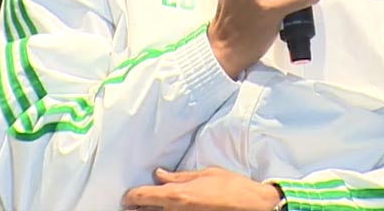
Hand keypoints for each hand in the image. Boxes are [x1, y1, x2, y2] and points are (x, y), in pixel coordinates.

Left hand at [123, 167, 282, 209]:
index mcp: (175, 195)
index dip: (130, 197)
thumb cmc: (232, 188)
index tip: (128, 198)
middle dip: (137, 209)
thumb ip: (178, 177)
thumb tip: (159, 174)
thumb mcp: (204, 175)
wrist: (255, 207)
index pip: (139, 197)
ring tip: (150, 209)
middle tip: (135, 206)